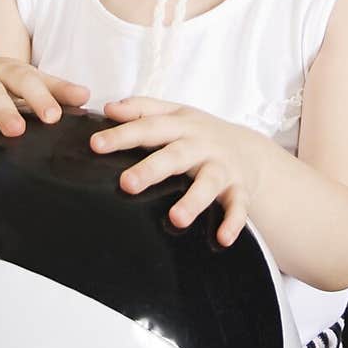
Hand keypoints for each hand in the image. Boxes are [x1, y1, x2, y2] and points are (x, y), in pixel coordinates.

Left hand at [92, 97, 265, 246]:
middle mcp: (202, 145)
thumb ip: (141, 109)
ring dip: (194, 200)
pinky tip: (222, 238)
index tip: (96, 145)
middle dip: (152, 169)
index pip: (149, 127)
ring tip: (176, 218)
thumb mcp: (175, 114)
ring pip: (208, 182)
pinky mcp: (239, 189)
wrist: (251, 150)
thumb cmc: (201, 134)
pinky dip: (233, 222)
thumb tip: (108, 109)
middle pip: (176, 155)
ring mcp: (222, 167)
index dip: (123, 135)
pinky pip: (238, 206)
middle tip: (127, 183)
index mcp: (182, 125)